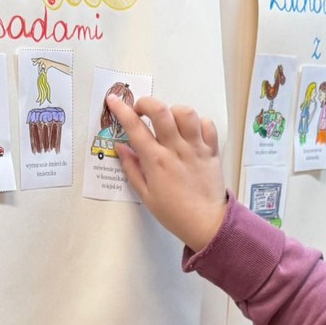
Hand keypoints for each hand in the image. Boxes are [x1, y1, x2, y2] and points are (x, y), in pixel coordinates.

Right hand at [106, 94, 226, 251]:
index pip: (135, 127)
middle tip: (141, 111)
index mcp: (156, 162)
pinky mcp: (211, 150)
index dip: (121, 110)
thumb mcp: (146, 195)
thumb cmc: (174, 213)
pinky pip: (207, 124)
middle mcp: (176, 150)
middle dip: (146, 103)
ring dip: (173, 111)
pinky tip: (189, 133)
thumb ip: (132, 169)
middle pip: (160, 111)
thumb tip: (120, 147)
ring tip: (169, 122)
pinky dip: (197, 123)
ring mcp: (196, 148)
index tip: (113, 100)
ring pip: (185, 113)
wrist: (207, 223)